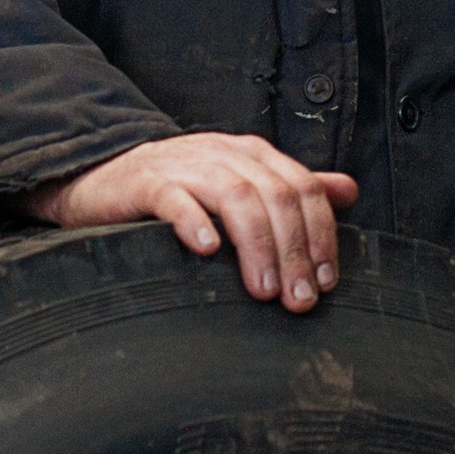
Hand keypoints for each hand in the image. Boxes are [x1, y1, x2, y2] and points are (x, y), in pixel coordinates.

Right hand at [29, 136, 357, 310]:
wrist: (105, 178)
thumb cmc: (179, 188)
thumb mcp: (241, 183)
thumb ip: (293, 188)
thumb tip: (348, 191)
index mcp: (253, 155)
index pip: (303, 189)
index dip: (321, 235)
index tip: (325, 282)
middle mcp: (225, 154)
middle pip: (275, 196)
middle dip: (294, 251)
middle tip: (297, 299)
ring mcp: (186, 165)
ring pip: (235, 197)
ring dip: (255, 246)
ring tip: (262, 289)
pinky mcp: (147, 181)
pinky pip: (175, 198)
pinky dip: (195, 221)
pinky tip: (207, 250)